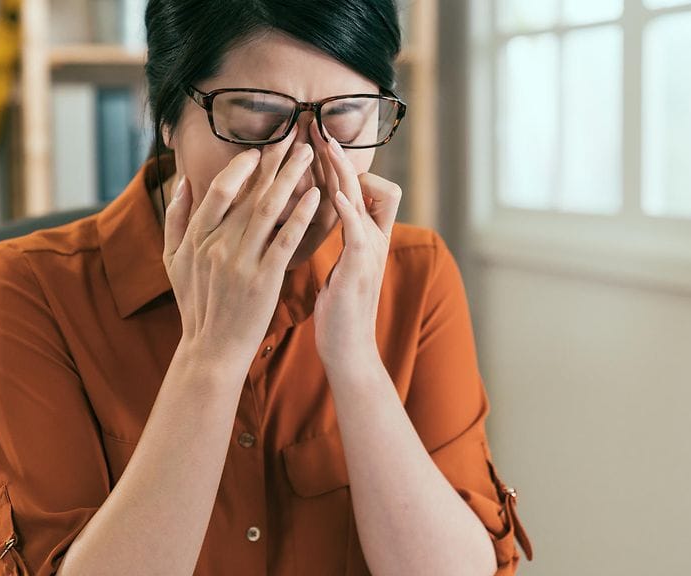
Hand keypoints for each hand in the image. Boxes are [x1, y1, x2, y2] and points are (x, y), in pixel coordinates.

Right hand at [163, 126, 320, 367]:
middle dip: (274, 162)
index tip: (259, 151)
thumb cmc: (195, 304)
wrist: (211, 349)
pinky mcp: (265, 279)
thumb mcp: (172, 260)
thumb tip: (184, 182)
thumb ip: (175, 219)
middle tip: (294, 138)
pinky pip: (286, 240)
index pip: (218, 189)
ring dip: (291, 179)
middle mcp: (217, 245)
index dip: (240, 167)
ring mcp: (241, 262)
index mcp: (196, 238)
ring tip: (308, 156)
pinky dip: (300, 215)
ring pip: (269, 209)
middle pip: (248, 193)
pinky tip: (316, 196)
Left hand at [310, 121, 402, 370]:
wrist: (349, 351)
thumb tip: (321, 218)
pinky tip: (333, 194)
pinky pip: (358, 231)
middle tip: (319, 130)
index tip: (317, 147)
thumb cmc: (337, 313)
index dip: (345, 166)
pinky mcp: (359, 268)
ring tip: (327, 149)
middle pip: (367, 184)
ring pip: (363, 200)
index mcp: (366, 239)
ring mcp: (369, 253)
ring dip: (344, 172)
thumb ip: (339, 242)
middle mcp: (373, 240)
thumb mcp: (340, 269)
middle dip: (342, 157)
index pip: (367, 189)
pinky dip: (348, 209)